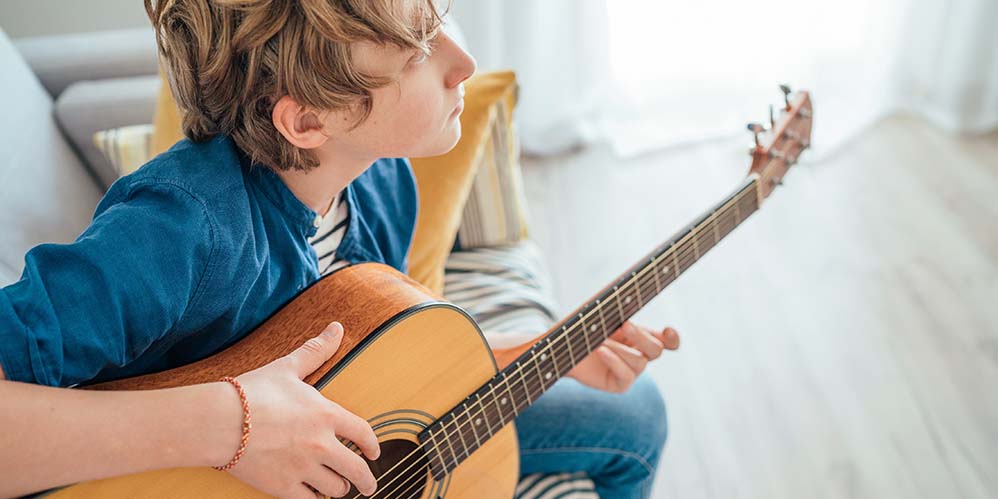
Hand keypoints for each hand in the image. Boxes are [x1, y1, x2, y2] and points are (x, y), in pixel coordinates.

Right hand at [223, 322, 380, 498]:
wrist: (219, 421)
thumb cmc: (252, 392)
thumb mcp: (288, 367)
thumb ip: (316, 350)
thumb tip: (336, 327)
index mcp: (327, 415)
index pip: (363, 434)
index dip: (373, 445)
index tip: (374, 452)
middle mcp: (321, 444)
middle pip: (357, 470)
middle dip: (367, 480)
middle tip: (369, 485)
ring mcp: (304, 468)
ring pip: (335, 488)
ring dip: (338, 487)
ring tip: (336, 486)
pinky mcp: (283, 487)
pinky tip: (313, 495)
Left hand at [567, 321, 679, 392]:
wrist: (564, 348)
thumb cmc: (585, 330)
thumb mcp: (605, 319)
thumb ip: (622, 316)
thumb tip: (634, 316)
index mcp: (641, 338)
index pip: (666, 342)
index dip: (672, 339)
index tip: (667, 331)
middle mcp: (640, 356)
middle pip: (656, 349)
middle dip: (641, 336)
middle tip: (625, 325)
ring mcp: (631, 372)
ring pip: (639, 361)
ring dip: (620, 349)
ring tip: (600, 341)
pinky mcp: (620, 385)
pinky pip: (626, 375)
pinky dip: (614, 361)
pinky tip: (601, 351)